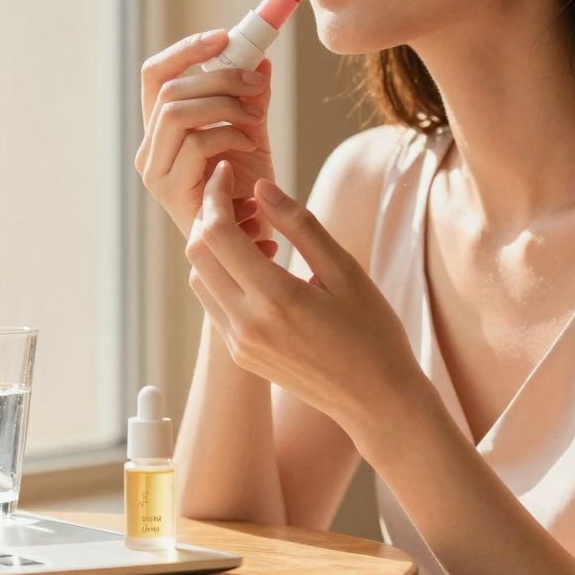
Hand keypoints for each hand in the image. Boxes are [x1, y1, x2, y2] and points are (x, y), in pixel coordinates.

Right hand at [137, 29, 277, 257]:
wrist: (254, 242)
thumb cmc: (248, 192)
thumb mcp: (250, 134)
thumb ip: (250, 99)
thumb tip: (261, 60)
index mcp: (161, 131)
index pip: (156, 76)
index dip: (186, 50)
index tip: (224, 36)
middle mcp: (149, 150)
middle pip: (170, 89)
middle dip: (218, 76)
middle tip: (256, 82)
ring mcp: (155, 173)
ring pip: (177, 111)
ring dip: (224, 104)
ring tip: (256, 116)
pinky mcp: (171, 191)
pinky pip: (195, 143)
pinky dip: (228, 134)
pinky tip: (249, 145)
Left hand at [185, 161, 429, 435]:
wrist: (376, 401)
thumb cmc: (373, 332)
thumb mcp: (344, 270)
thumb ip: (300, 225)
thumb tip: (261, 187)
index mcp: (275, 298)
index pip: (217, 232)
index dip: (215, 195)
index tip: (227, 173)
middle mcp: (246, 324)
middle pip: (198, 253)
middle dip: (209, 216)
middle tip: (236, 196)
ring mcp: (239, 344)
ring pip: (200, 278)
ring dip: (213, 247)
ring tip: (251, 230)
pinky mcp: (240, 356)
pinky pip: (214, 304)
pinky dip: (223, 275)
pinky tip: (257, 265)